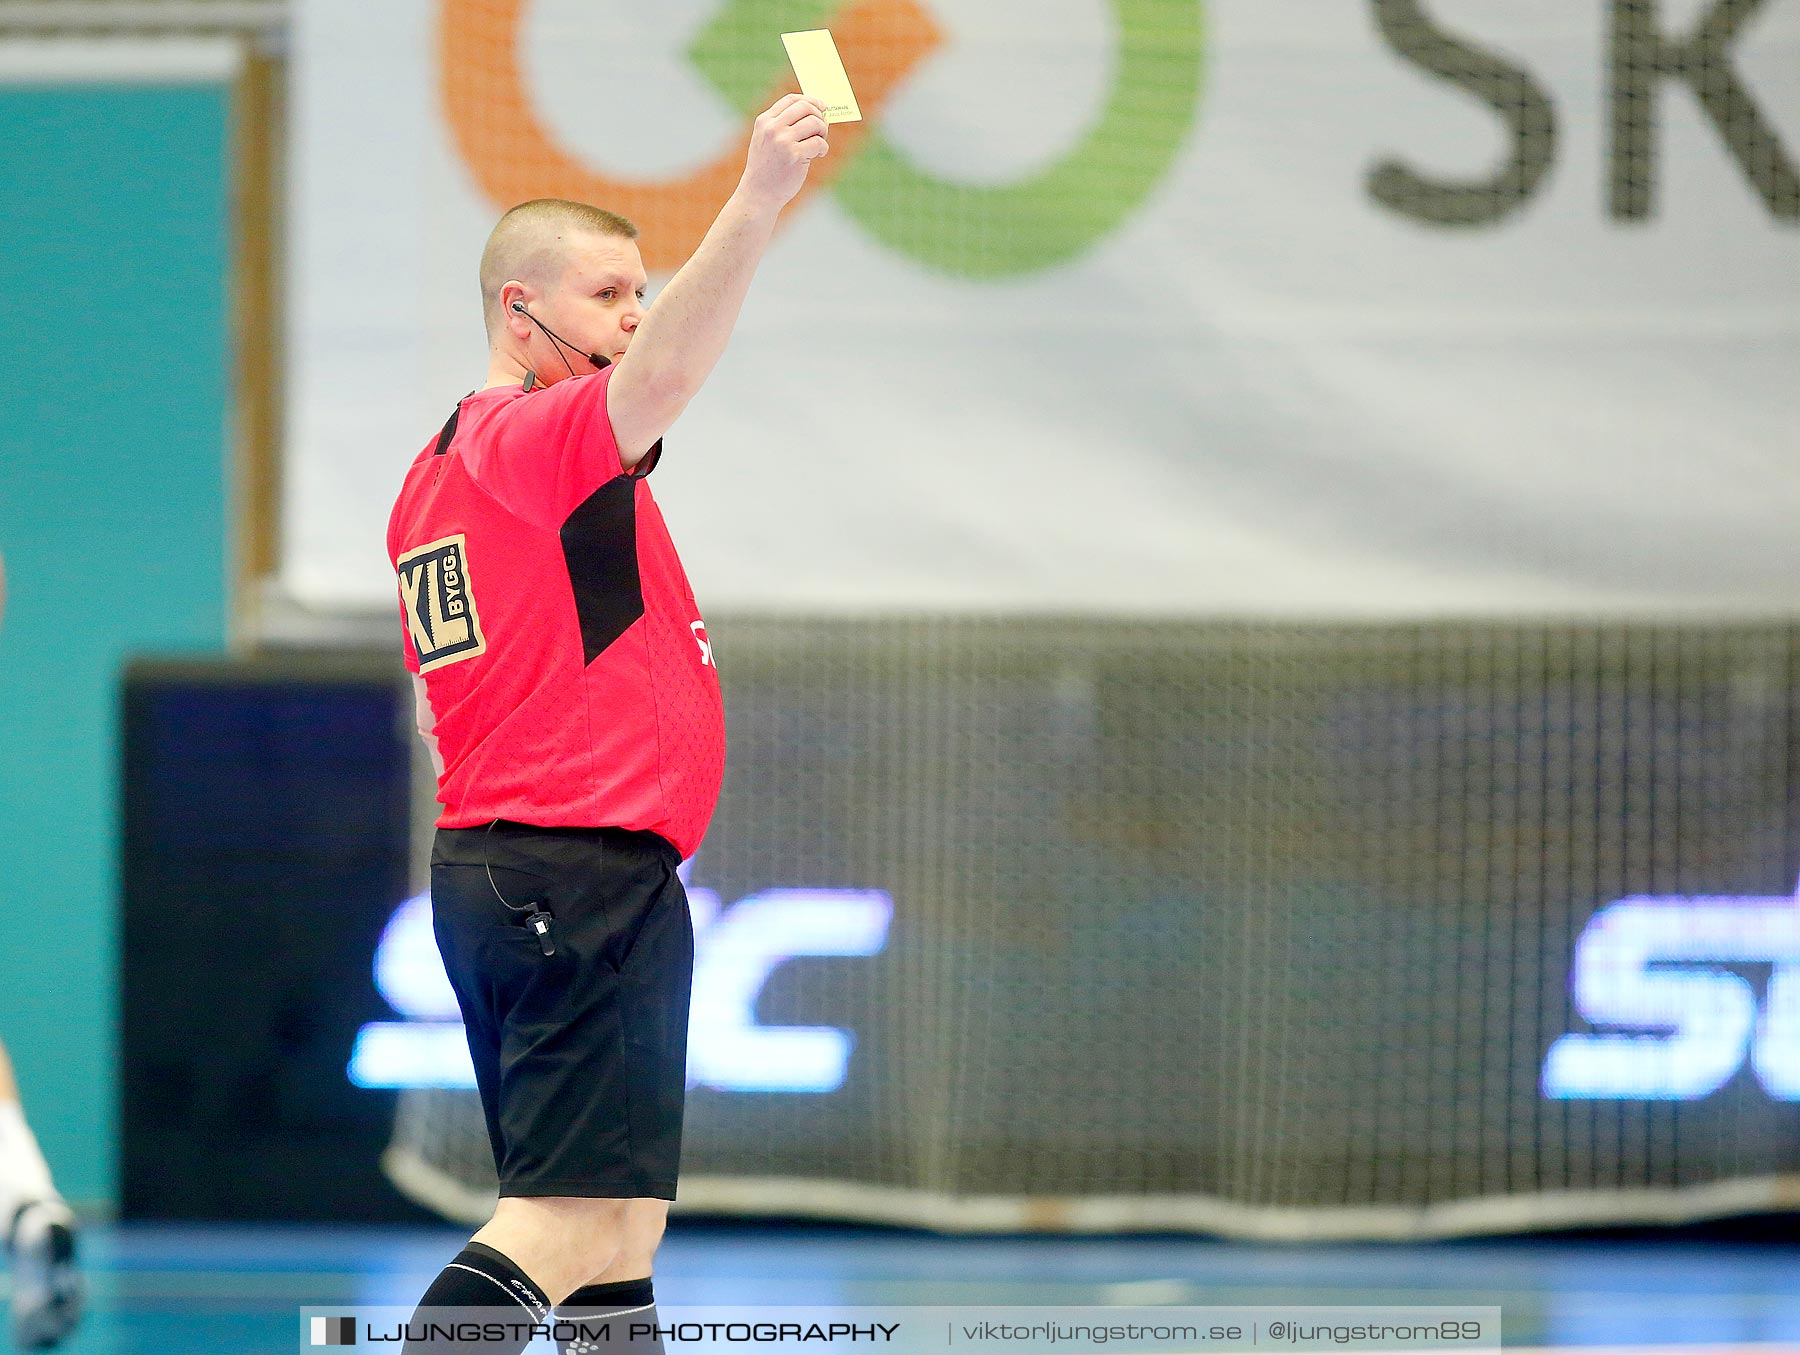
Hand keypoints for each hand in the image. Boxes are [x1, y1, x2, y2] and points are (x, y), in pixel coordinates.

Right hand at [737, 94, 829, 212]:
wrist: (759, 193)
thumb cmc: (767, 167)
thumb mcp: (766, 140)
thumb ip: (783, 125)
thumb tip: (815, 114)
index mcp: (765, 121)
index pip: (791, 99)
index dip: (810, 100)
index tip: (822, 107)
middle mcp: (773, 128)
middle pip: (805, 107)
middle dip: (819, 116)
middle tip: (822, 129)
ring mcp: (783, 141)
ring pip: (815, 123)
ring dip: (823, 133)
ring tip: (820, 143)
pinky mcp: (795, 155)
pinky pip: (819, 143)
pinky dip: (823, 148)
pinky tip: (818, 155)